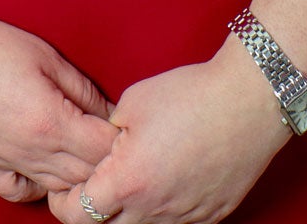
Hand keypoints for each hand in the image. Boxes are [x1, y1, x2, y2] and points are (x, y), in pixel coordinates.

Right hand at [0, 0, 120, 202]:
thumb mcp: (44, 55)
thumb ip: (81, 88)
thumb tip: (108, 112)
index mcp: (51, 122)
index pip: (104, 149)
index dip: (120, 138)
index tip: (124, 125)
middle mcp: (32, 152)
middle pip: (86, 175)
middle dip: (104, 161)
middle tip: (107, 140)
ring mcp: (7, 164)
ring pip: (57, 189)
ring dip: (76, 176)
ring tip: (81, 152)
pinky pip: (21, 192)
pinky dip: (38, 185)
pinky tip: (42, 166)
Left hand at [46, 40, 289, 222]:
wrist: (246, 103)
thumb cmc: (188, 96)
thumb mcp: (131, 104)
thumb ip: (107, 135)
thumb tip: (101, 148)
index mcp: (128, 180)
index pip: (79, 212)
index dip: (63, 201)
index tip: (61, 188)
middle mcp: (154, 209)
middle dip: (91, 212)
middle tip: (89, 186)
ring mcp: (184, 217)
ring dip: (127, 212)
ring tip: (129, 180)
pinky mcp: (209, 217)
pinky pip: (174, 223)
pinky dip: (160, 209)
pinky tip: (162, 182)